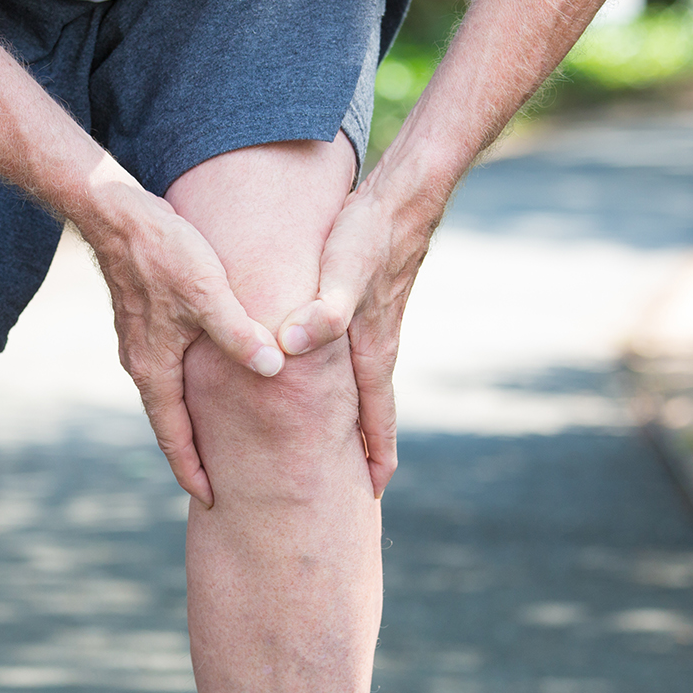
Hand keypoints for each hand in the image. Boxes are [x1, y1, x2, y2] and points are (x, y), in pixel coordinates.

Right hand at [81, 173, 284, 506]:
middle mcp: (141, 362)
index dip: (192, 470)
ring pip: (166, 395)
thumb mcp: (208, 293)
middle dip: (191, 454)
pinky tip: (204, 382)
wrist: (114, 213)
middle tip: (216, 482)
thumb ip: (240, 333)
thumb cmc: (162, 251)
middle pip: (168, 423)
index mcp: (155, 368)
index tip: (210, 499)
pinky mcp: (141, 320)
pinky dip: (183, 390)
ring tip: (214, 439)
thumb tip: (273, 369)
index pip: (174, 436)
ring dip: (187, 421)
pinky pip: (164, 370)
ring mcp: (138, 342)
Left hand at [274, 190, 433, 497]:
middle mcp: (377, 347)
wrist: (400, 200)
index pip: (376, 418)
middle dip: (369, 451)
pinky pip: (355, 361)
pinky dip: (348, 386)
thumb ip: (322, 311)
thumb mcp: (342, 273)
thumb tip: (291, 345)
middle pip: (374, 412)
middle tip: (361, 488)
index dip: (375, 456)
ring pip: (365, 388)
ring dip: (361, 420)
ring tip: (350, 448)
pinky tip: (333, 383)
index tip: (372, 493)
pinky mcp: (366, 309)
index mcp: (373, 351)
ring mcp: (374, 328)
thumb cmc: (369, 237)